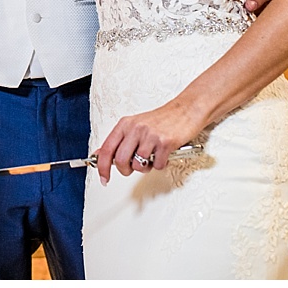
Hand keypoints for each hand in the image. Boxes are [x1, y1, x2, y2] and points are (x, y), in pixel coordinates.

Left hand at [92, 101, 206, 182]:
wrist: (186, 110)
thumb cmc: (162, 119)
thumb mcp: (135, 125)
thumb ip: (119, 140)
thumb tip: (100, 155)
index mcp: (125, 124)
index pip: (107, 149)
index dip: (102, 167)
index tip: (103, 178)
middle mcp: (135, 129)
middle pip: (121, 160)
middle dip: (125, 170)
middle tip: (132, 168)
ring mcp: (150, 136)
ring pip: (139, 165)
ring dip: (145, 168)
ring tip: (151, 158)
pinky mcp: (165, 143)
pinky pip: (157, 165)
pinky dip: (159, 164)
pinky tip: (163, 155)